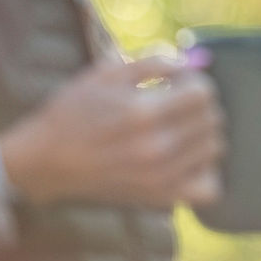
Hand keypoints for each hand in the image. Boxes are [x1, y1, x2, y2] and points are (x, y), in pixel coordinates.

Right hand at [0, 56, 224, 208]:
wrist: (45, 161)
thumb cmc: (73, 112)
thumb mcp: (105, 73)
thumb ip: (153, 61)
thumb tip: (190, 62)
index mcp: (143, 113)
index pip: (203, 93)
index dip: (194, 81)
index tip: (177, 83)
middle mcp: (156, 148)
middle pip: (212, 119)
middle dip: (200, 105)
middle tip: (177, 103)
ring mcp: (160, 178)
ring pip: (215, 149)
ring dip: (204, 133)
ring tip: (179, 128)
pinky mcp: (159, 198)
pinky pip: (209, 189)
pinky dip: (206, 172)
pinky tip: (186, 159)